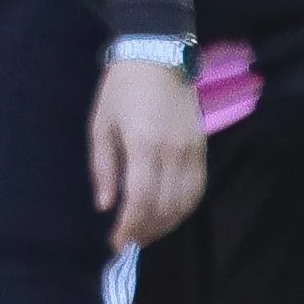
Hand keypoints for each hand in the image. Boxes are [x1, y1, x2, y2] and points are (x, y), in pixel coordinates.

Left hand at [91, 53, 205, 251]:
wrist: (157, 60)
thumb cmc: (121, 92)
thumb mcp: (100, 126)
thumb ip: (103, 168)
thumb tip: (105, 206)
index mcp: (144, 145)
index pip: (142, 199)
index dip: (130, 226)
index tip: (117, 242)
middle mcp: (173, 152)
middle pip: (165, 207)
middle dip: (146, 231)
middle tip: (128, 243)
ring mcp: (193, 152)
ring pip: (186, 203)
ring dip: (167, 225)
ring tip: (146, 234)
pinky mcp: (203, 150)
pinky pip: (198, 189)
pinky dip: (184, 209)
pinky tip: (168, 216)